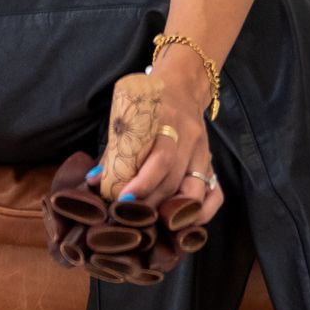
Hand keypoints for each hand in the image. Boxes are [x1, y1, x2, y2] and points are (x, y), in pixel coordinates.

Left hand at [93, 71, 221, 220]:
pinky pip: (215, 194)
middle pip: (174, 180)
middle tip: (128, 216)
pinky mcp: (211, 163)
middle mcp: (189, 138)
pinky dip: (202, 212)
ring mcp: (203, 152)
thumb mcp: (130, 116)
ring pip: (194, 191)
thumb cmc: (149, 104)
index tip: (122, 199)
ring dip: (171, 212)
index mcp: (167, 121)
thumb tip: (94, 181)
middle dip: (149, 203)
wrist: (182, 86)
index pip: (161, 158)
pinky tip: (182, 223)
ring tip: (151, 221)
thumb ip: (115, 149)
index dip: (143, 183)